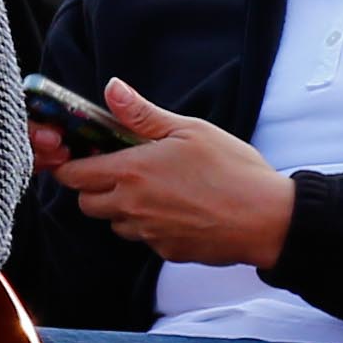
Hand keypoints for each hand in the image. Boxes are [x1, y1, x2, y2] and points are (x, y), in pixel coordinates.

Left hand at [55, 79, 294, 268]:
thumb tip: (111, 89)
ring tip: (158, 190)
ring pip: (115, 223)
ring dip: (124, 209)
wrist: (269, 219)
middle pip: (86, 203)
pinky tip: (180, 210)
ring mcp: (149, 234)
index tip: (87, 156)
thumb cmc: (233, 170)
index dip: (73, 165)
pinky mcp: (167, 253)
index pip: (73, 176)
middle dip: (95, 188)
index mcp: (131, 172)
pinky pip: (145, 239)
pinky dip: (152, 227)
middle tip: (123, 171)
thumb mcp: (189, 130)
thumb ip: (142, 114)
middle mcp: (132, 207)